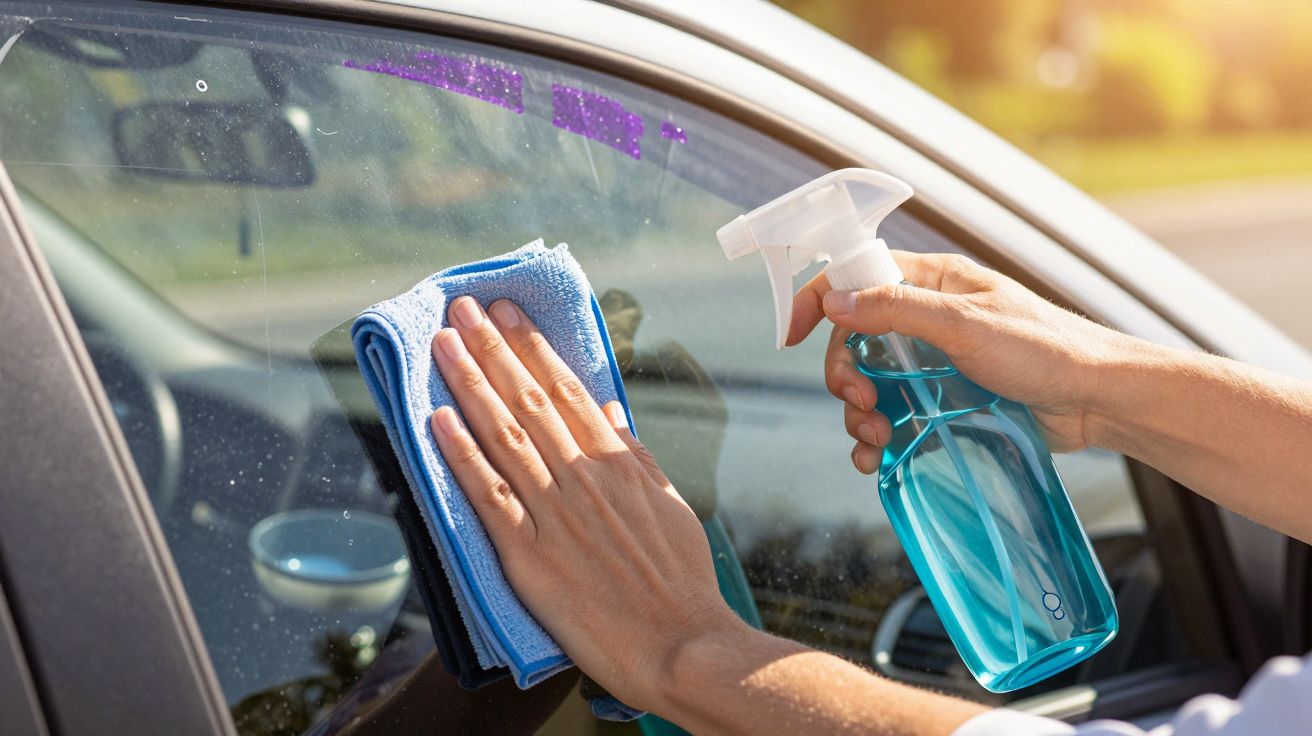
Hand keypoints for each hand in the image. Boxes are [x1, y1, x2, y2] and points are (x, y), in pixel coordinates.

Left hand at [427, 296, 739, 709]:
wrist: (680, 644)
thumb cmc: (681, 580)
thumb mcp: (671, 505)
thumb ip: (636, 456)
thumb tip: (612, 411)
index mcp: (618, 463)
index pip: (569, 391)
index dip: (534, 349)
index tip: (509, 315)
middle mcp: (584, 477)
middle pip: (530, 400)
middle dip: (493, 349)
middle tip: (464, 307)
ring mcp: (555, 514)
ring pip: (503, 435)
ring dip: (470, 384)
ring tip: (444, 342)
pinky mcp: (530, 556)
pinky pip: (488, 496)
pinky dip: (461, 455)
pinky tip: (437, 420)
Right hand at [788, 251, 1130, 465]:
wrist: (1097, 402)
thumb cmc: (1045, 349)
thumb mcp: (964, 324)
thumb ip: (896, 311)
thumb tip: (835, 303)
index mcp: (931, 283)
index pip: (856, 278)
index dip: (819, 300)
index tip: (790, 333)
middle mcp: (926, 320)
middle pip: (854, 342)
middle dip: (844, 374)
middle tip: (859, 400)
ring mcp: (933, 366)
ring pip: (870, 386)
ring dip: (858, 413)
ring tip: (877, 437)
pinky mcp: (944, 406)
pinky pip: (894, 420)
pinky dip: (877, 441)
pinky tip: (876, 458)